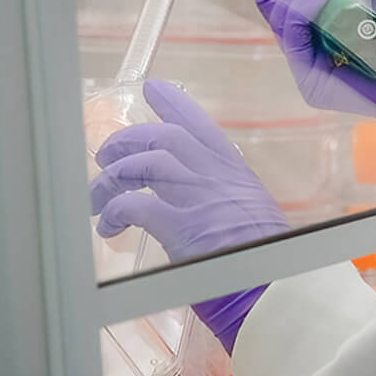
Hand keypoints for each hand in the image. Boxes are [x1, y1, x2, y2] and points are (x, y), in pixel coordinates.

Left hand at [88, 80, 283, 349]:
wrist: (280, 287)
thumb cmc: (268, 260)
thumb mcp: (252, 214)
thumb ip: (224, 200)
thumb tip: (198, 204)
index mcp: (233, 171)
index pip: (199, 123)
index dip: (172, 103)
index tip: (152, 88)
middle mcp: (214, 175)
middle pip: (161, 137)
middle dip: (127, 140)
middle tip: (104, 156)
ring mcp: (197, 197)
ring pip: (143, 164)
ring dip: (112, 179)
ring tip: (96, 199)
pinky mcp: (181, 226)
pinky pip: (135, 206)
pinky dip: (114, 212)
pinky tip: (109, 227)